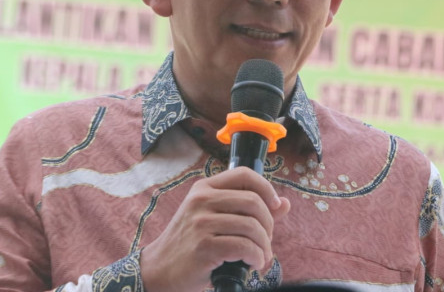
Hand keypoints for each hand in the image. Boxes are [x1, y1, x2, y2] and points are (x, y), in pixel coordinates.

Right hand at [139, 167, 290, 291]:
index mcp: (204, 188)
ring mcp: (201, 222)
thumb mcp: (214, 219)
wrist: (160, 269)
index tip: (274, 205)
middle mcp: (201, 200)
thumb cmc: (191, 244)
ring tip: (261, 256)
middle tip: (266, 240)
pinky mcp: (204, 246)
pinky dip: (256, 257)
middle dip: (269, 224)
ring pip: (252, 226)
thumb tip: (284, 203)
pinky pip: (244, 247)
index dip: (266, 188)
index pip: (244, 174)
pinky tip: (253, 264)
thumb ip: (248, 210)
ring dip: (265, 246)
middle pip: (253, 201)